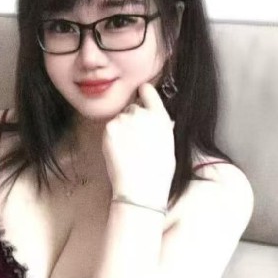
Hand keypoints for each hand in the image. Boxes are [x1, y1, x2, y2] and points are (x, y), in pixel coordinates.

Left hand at [102, 82, 175, 204]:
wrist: (140, 186)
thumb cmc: (158, 172)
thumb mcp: (168, 144)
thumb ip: (160, 126)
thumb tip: (154, 122)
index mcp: (160, 116)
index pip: (148, 91)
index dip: (143, 93)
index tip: (140, 94)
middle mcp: (142, 113)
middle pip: (132, 108)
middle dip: (132, 119)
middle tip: (134, 140)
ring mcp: (124, 119)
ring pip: (120, 119)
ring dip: (121, 129)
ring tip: (128, 150)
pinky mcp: (110, 128)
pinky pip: (110, 128)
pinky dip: (112, 137)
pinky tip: (120, 151)